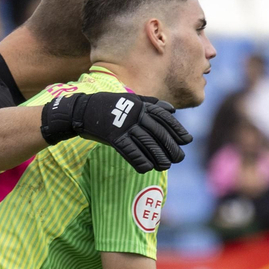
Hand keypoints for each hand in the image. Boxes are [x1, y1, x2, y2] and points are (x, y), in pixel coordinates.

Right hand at [41, 91, 192, 172]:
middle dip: (170, 146)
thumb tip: (172, 109)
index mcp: (141, 105)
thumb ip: (152, 104)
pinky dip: (139, 160)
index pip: (164, 118)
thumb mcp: (132, 100)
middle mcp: (135, 114)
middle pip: (157, 132)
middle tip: (179, 158)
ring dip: (158, 156)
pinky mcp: (113, 136)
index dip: (177, 129)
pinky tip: (147, 169)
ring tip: (166, 166)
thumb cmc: (108, 106)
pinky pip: (129, 150)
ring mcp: (124, 125)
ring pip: (146, 143)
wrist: (82, 110)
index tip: (187, 140)